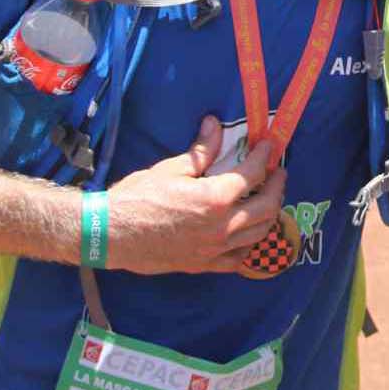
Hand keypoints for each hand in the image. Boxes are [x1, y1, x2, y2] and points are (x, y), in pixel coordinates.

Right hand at [104, 114, 287, 274]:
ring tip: (269, 199)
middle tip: (278, 172)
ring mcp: (215, 249)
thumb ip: (201, 150)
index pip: (253, 174)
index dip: (265, 157)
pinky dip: (250, 245)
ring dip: (270, 214)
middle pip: (267, 207)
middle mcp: (222, 227)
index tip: (269, 146)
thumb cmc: (137, 198)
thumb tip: (215, 124)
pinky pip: (239, 259)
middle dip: (277, 186)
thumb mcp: (171, 168)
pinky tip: (249, 234)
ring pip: (259, 235)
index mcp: (215, 199)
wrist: (110, 234)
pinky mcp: (204, 265)